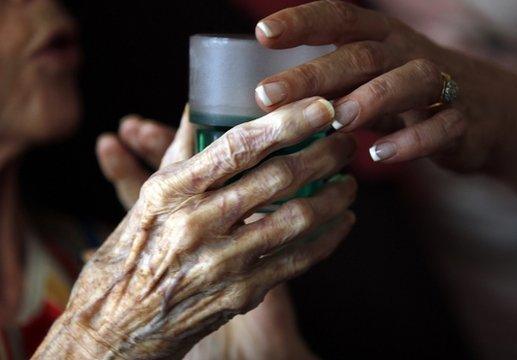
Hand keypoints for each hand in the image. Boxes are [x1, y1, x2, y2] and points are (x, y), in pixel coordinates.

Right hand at [34, 97, 355, 358]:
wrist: (117, 324)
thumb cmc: (135, 250)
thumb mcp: (149, 196)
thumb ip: (180, 149)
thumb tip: (200, 102)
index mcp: (173, 190)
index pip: (239, 145)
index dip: (288, 122)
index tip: (322, 108)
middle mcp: (198, 224)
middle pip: (278, 178)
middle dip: (324, 154)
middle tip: (346, 142)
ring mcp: (223, 262)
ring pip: (297, 219)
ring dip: (334, 196)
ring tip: (349, 181)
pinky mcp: (242, 293)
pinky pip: (298, 260)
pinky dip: (328, 238)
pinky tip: (343, 221)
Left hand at [254, 0, 503, 169]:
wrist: (489, 110)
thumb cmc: (410, 93)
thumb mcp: (372, 78)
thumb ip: (332, 82)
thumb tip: (269, 101)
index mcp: (382, 38)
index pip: (339, 17)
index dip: (302, 21)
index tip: (262, 32)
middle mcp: (409, 53)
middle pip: (362, 54)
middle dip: (315, 73)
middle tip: (269, 95)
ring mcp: (442, 85)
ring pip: (410, 81)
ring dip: (370, 99)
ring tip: (336, 120)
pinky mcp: (465, 121)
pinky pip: (442, 127)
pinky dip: (412, 140)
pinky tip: (380, 155)